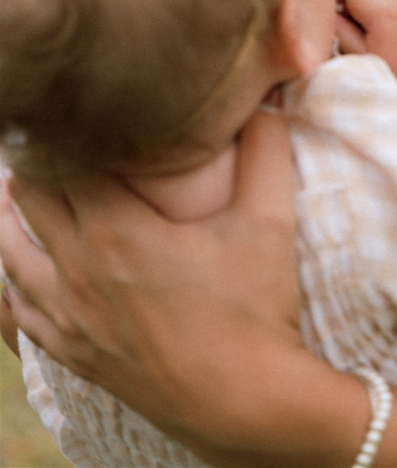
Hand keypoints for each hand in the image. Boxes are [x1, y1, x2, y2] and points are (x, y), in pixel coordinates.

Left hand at [0, 113, 303, 449]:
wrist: (246, 405)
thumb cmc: (257, 310)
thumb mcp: (269, 220)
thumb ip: (265, 148)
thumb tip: (270, 91)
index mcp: (118, 231)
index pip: (64, 159)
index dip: (69, 129)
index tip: (84, 108)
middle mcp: (78, 271)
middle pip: (29, 197)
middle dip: (40, 162)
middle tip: (63, 138)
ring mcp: (68, 317)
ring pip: (10, 251)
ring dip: (16, 215)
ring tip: (26, 187)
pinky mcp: (71, 352)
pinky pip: (18, 306)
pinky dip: (15, 274)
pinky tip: (26, 261)